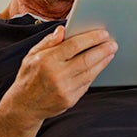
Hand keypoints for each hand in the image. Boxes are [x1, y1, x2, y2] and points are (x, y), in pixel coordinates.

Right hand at [1, 25, 117, 122]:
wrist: (24, 106)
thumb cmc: (29, 77)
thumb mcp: (31, 55)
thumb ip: (48, 42)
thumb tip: (63, 30)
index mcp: (46, 60)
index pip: (74, 45)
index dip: (91, 38)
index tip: (103, 33)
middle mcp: (57, 75)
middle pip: (86, 59)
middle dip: (102, 50)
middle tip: (113, 43)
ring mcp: (64, 89)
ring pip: (90, 72)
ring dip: (103, 62)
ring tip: (110, 53)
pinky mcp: (70, 100)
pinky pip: (87, 84)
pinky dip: (95, 73)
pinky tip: (99, 66)